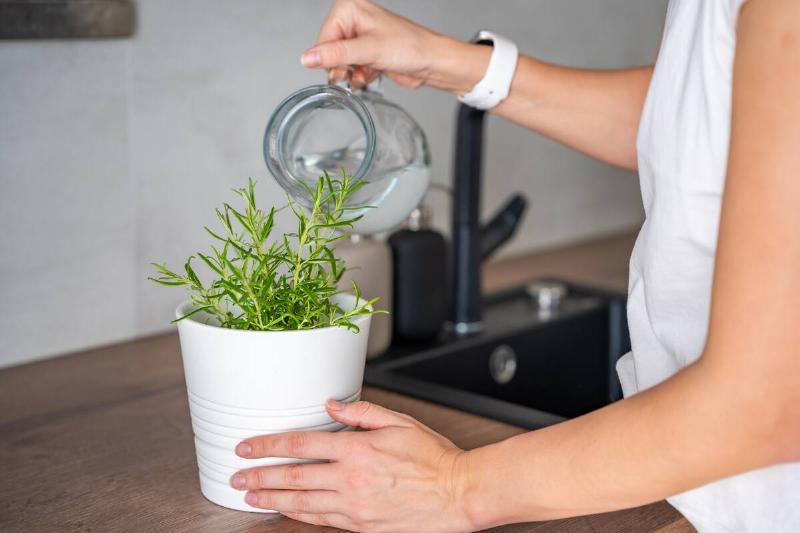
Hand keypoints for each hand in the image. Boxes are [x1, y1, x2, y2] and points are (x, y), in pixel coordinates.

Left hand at [230, 400, 475, 531]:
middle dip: (259, 475)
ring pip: (301, 503)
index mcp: (358, 449)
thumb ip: (362, 412)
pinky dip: (298, 516)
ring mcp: (354, 506)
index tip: (248, 446)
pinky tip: (285, 512)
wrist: (457, 494)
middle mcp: (350, 479)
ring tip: (249, 496)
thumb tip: (332, 406)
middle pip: (293, 477)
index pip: (301, 444)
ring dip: (271, 499)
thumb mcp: (400, 422)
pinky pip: (321, 520)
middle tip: (236, 475)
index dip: (269, 445)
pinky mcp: (361, 525)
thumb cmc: (434, 458)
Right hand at [302, 0, 489, 93]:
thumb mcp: (369, 51)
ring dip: (351, 73)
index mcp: (350, 8)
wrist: (432, 63)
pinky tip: (370, 74)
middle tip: (356, 70)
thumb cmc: (411, 47)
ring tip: (366, 72)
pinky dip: (358, 76)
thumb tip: (307, 58)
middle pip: (329, 52)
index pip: (323, 39)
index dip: (331, 58)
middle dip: (342, 67)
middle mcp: (353, 20)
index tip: (344, 66)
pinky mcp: (366, 52)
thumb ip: (336, 55)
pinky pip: (350, 68)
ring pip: (339, 63)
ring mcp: (359, 37)